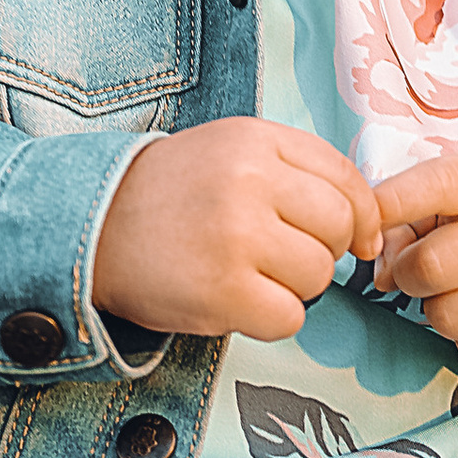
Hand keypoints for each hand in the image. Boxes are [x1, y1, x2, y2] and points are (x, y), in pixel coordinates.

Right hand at [92, 120, 381, 342]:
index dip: (362, 215)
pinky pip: (289, 317)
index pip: (344, 177)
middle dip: (321, 251)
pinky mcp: (223, 291)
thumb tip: (367, 227)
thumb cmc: (169, 196)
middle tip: (281, 257)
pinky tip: (235, 301)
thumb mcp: (229, 152)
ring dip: (293, 287)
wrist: (90, 227)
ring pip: (318, 275)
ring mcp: (236, 237)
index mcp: (255, 140)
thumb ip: (294, 171)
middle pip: (337, 228)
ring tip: (248, 275)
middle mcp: (249, 181)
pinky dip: (269, 318)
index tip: (358, 238)